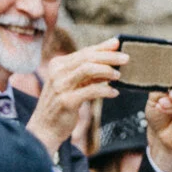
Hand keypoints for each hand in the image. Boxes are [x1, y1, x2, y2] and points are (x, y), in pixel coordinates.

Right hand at [25, 39, 126, 155]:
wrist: (45, 128)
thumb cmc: (62, 104)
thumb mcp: (73, 84)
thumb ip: (88, 73)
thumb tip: (111, 61)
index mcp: (58, 64)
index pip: (84, 52)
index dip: (102, 47)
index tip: (118, 43)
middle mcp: (57, 72)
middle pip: (87, 58)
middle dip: (109, 56)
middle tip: (126, 58)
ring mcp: (60, 86)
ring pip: (88, 70)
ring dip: (107, 71)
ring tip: (119, 75)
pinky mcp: (66, 101)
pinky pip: (90, 91)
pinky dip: (105, 90)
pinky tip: (114, 93)